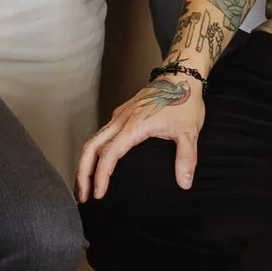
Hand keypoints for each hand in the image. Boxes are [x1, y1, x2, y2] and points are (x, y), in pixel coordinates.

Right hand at [78, 71, 202, 200]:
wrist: (181, 75)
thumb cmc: (183, 100)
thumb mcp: (189, 131)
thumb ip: (186, 158)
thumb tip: (185, 183)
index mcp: (134, 126)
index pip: (108, 154)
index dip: (100, 176)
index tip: (98, 194)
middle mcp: (121, 120)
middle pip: (91, 147)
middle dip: (82, 173)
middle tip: (83, 195)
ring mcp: (120, 116)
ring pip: (93, 139)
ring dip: (86, 162)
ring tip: (85, 184)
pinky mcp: (122, 114)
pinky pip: (102, 134)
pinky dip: (94, 151)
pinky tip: (99, 163)